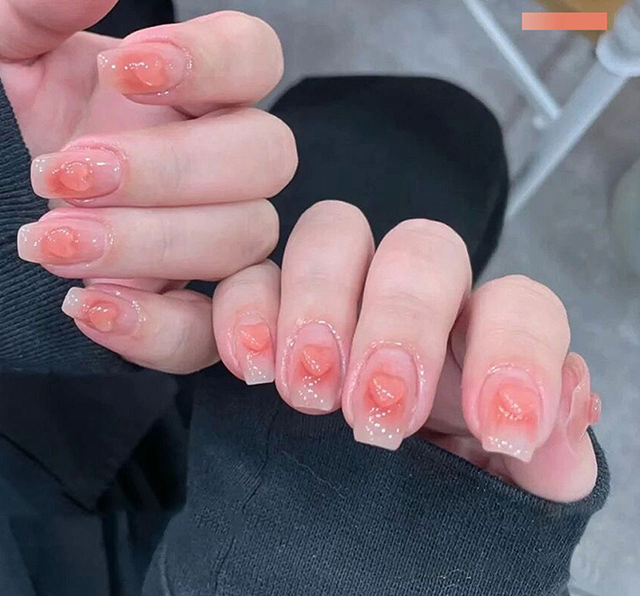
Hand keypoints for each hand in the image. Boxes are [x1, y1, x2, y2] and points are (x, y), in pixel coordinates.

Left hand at [0, 0, 295, 310]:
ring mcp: (196, 237)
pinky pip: (203, 334)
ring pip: (243, 241)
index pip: (256, 55)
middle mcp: (205, 159)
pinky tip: (82, 308)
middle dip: (171, 168)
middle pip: (267, 156)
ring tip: (44, 241)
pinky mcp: (168, 307)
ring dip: (150, 243)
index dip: (214, 61)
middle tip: (60, 173)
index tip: (129, 71)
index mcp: (179, 85)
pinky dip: (156, 330)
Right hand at [67, 200, 600, 502]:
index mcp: (479, 349)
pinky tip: (217, 355)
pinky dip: (223, 307)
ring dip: (311, 300)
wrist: (344, 551)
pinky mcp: (256, 325)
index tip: (496, 428)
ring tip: (292, 382)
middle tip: (372, 407)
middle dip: (397, 318)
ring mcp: (331, 307)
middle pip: (418, 247)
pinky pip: (233, 283)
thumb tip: (568, 413)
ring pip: (329, 235)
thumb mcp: (498, 505)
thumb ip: (546, 461)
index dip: (515, 349)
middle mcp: (409, 311)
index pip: (518, 301)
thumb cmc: (428, 519)